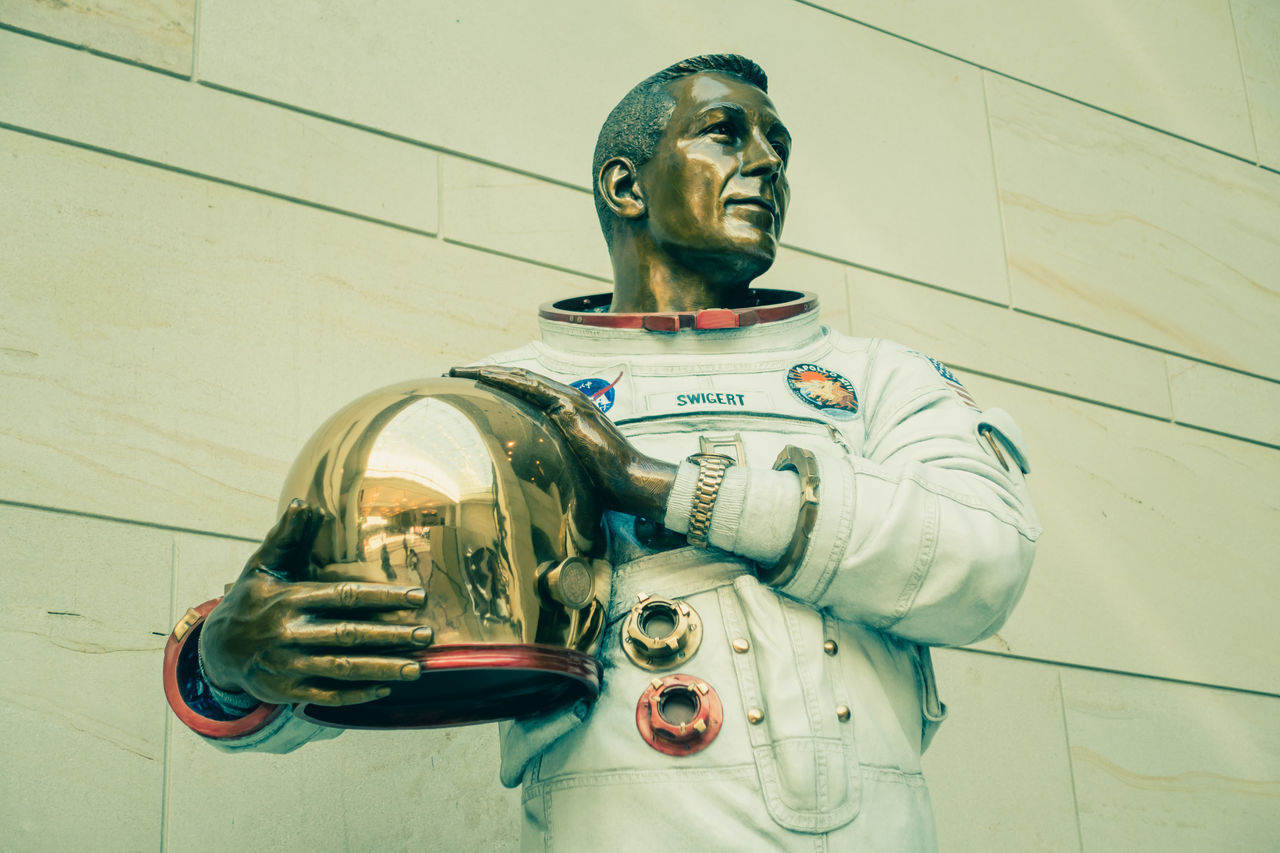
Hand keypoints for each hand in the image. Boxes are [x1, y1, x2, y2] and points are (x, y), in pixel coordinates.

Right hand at [200, 500, 434, 706]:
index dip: (384, 597)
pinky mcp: (285, 691)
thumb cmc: (249, 601)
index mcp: (290, 599)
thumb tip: (303, 504)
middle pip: (349, 635)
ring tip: (417, 668)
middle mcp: (289, 633)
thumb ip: (286, 538)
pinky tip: (385, 690)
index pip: (346, 597)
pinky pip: (327, 694)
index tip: (419, 598)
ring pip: (342, 669)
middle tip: (427, 635)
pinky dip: (356, 695)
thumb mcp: (262, 567)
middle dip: (391, 636)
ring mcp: (287, 665)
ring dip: (382, 669)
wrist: (215, 651)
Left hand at [449, 366, 676, 518]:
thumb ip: (551, 461)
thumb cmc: (604, 482)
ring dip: (490, 373)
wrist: (630, 482)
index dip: (497, 386)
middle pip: (518, 380)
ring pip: (522, 379)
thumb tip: (527, 478)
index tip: (469, 387)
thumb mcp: (569, 467)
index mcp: (565, 413)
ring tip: (461, 371)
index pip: (525, 392)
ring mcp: (570, 401)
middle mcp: (566, 401)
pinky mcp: (571, 408)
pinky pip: (534, 388)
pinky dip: (508, 380)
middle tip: (455, 373)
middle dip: (485, 375)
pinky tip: (486, 377)